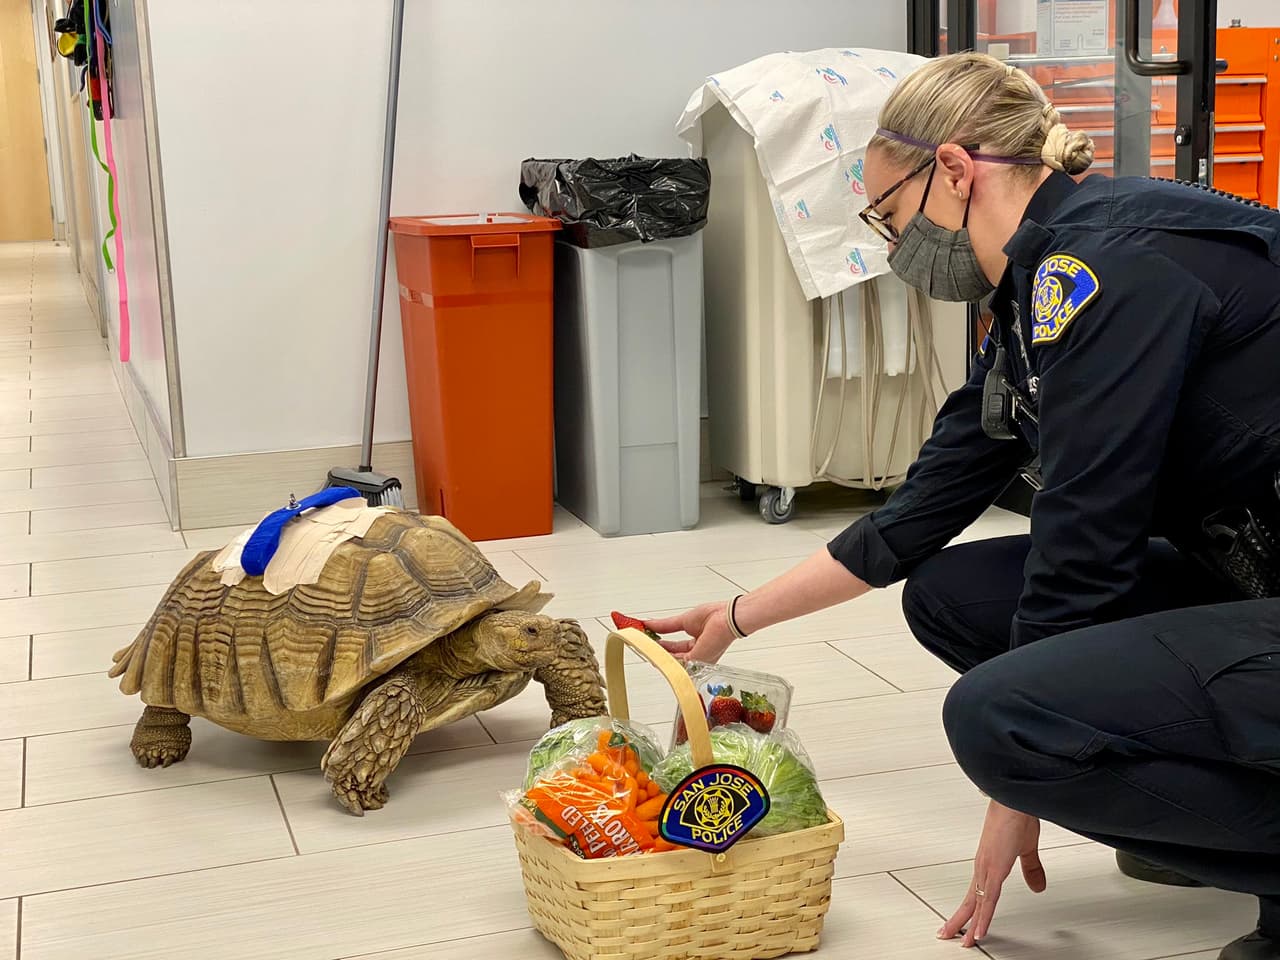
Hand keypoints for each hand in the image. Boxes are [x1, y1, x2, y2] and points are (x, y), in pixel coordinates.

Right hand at [647, 602, 736, 663]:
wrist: (725, 618)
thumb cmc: (714, 616)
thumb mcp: (683, 620)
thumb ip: (665, 625)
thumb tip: (649, 623)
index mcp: (697, 644)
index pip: (675, 648)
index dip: (660, 644)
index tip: (648, 639)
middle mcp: (697, 654)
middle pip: (672, 656)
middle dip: (656, 650)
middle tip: (642, 645)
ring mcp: (697, 660)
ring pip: (672, 661)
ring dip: (657, 654)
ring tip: (644, 647)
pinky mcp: (695, 662)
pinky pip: (675, 663)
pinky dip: (662, 657)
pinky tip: (652, 652)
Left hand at [939, 800, 1046, 947]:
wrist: (1014, 800)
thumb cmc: (1017, 816)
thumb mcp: (1027, 848)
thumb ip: (1031, 869)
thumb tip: (1036, 886)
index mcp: (988, 862)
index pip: (977, 892)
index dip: (970, 909)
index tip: (961, 921)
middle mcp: (983, 866)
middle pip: (970, 901)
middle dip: (959, 920)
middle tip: (947, 935)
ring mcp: (986, 868)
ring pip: (976, 903)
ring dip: (969, 924)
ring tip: (963, 941)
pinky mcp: (994, 868)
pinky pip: (989, 899)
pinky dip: (984, 916)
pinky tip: (979, 929)